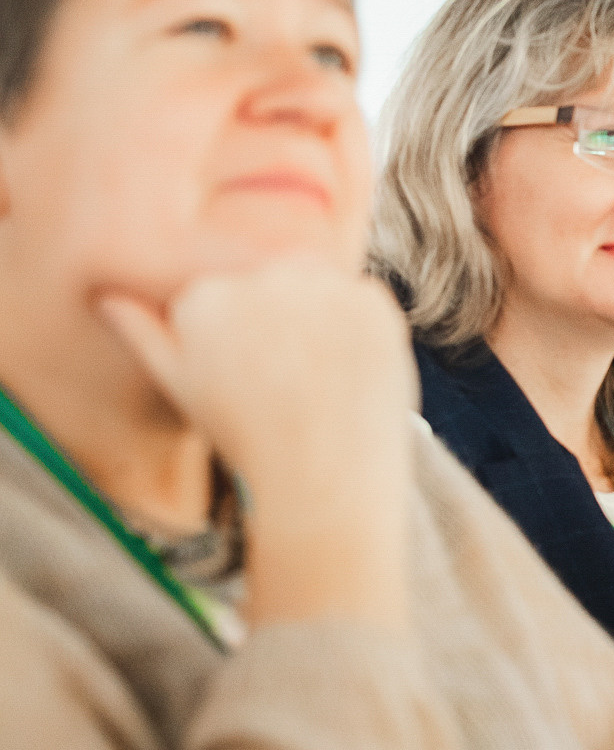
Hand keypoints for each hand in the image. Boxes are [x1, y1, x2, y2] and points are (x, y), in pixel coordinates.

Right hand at [99, 261, 413, 507]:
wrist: (325, 475)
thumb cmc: (246, 436)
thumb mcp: (180, 386)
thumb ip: (143, 332)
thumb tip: (107, 296)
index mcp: (202, 294)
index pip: (223, 285)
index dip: (241, 330)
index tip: (251, 368)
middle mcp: (258, 275)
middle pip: (270, 275)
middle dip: (280, 315)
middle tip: (289, 373)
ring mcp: (321, 283)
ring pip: (317, 281)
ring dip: (320, 313)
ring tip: (317, 373)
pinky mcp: (371, 297)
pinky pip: (362, 295)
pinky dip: (359, 324)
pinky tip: (349, 367)